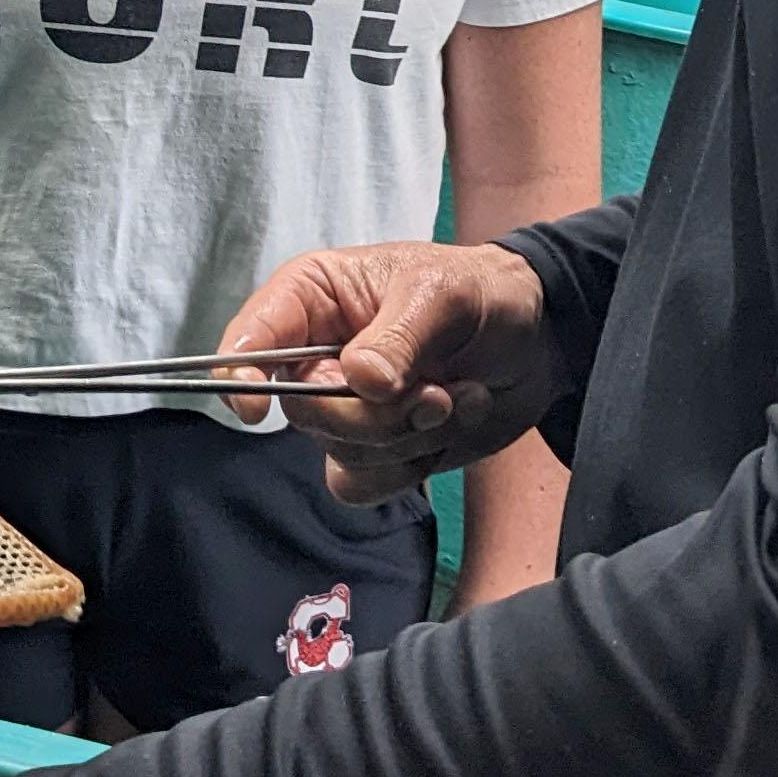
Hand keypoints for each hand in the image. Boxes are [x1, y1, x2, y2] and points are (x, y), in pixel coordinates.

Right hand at [216, 239, 557, 504]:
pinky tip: (449, 425)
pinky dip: (411, 466)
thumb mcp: (444, 293)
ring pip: (339, 452)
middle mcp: (315, 355)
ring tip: (456, 396)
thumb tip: (360, 382)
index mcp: (312, 299)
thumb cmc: (480, 292)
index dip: (240, 374)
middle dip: (375, 415)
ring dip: (407, 438)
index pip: (252, 337)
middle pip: (304, 411)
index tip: (258, 410)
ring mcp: (342, 407)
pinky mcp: (373, 449)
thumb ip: (398, 336)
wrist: (537, 339)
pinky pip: (363, 484)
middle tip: (434, 394)